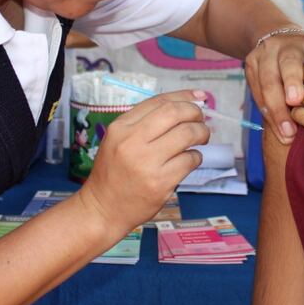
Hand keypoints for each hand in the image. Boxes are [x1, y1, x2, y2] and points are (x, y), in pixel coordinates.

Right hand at [78, 90, 208, 233]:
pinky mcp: (161, 182)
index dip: (184, 96)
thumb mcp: (118, 140)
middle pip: (175, 113)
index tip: (199, 98)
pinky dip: (196, 157)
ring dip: (201, 133)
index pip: (159, 101)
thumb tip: (185, 104)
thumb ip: (145, 123)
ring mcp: (147, 162)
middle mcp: (132, 141)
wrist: (102, 208)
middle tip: (201, 120)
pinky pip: (190, 160)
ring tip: (200, 138)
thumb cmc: (114, 172)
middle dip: (195, 113)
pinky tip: (190, 159)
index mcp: (121, 127)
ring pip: (187, 134)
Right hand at [245, 32, 303, 144]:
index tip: (296, 101)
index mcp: (302, 43)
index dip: (293, 81)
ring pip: (264, 87)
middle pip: (274, 76)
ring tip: (286, 135)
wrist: (284, 41)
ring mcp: (261, 56)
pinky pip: (257, 94)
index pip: (294, 61)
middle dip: (279, 105)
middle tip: (289, 129)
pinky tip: (278, 129)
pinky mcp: (250, 66)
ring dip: (274, 114)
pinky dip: (268, 113)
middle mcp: (278, 47)